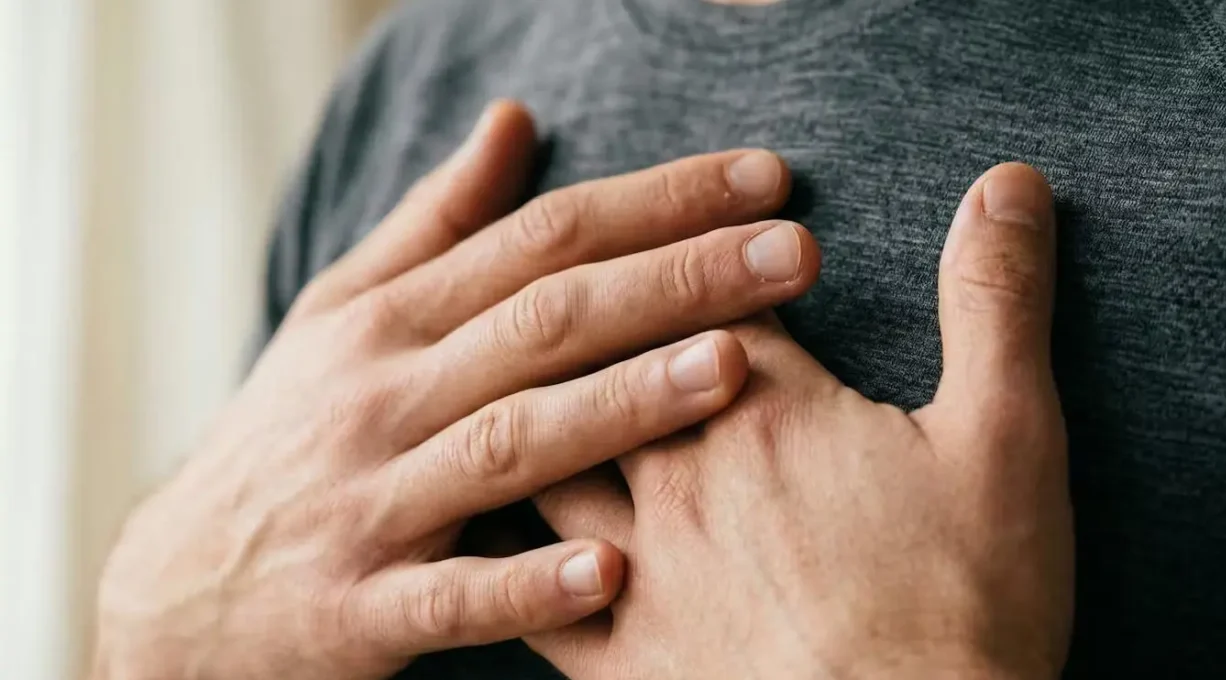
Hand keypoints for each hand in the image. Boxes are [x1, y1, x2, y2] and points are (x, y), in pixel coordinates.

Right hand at [90, 101, 821, 679]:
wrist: (177, 592)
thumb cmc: (285, 439)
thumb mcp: (341, 316)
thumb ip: (435, 223)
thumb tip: (514, 120)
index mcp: (391, 322)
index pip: (541, 240)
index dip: (655, 203)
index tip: (763, 178)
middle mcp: (383, 397)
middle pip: (545, 323)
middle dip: (675, 281)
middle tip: (793, 253)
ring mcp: (370, 503)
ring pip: (508, 443)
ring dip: (620, 406)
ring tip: (730, 370)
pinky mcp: (358, 609)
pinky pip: (452, 597)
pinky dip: (527, 585)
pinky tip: (611, 569)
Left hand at [530, 163, 1072, 679]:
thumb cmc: (967, 605)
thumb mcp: (1010, 438)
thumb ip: (996, 304)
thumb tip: (1008, 185)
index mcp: (767, 409)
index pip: (707, 296)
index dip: (702, 253)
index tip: (702, 233)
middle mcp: (680, 475)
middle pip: (606, 361)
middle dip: (596, 312)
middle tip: (575, 278)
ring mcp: (639, 568)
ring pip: (544, 459)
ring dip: (527, 412)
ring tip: (504, 383)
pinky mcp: (619, 664)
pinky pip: (530, 596)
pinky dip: (501, 557)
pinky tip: (482, 535)